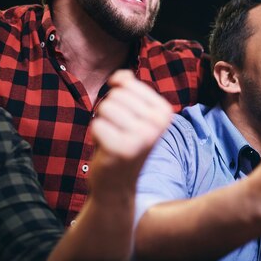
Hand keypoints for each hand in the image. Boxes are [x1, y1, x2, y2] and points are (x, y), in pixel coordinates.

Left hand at [89, 70, 172, 197]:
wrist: (118, 184)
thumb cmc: (122, 142)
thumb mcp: (131, 112)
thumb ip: (128, 88)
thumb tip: (121, 77)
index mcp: (164, 111)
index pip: (127, 83)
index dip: (118, 99)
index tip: (127, 120)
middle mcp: (158, 123)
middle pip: (115, 95)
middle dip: (109, 112)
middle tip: (118, 132)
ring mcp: (142, 137)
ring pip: (105, 108)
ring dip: (102, 123)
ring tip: (112, 139)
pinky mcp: (122, 149)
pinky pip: (96, 125)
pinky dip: (96, 136)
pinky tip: (107, 149)